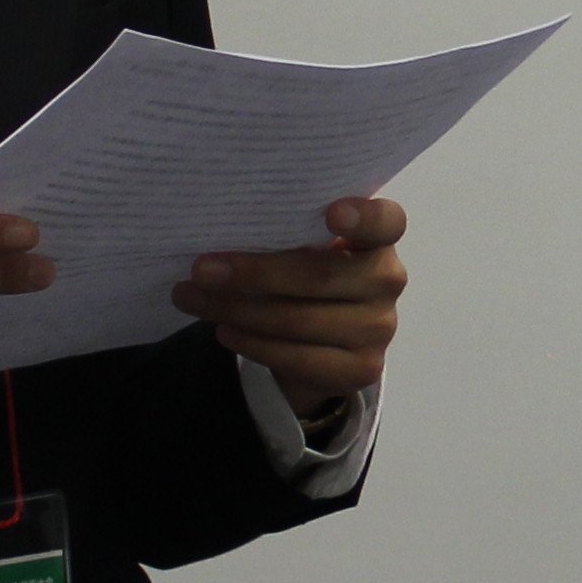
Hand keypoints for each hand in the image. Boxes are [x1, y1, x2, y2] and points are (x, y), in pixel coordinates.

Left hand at [177, 196, 406, 419]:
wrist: (327, 343)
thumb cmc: (308, 275)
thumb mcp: (306, 249)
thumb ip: (287, 237)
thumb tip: (218, 236)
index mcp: (378, 239)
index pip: (386, 221)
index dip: (363, 217)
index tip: (332, 214)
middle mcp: (387, 280)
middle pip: (321, 275)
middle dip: (255, 273)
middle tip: (202, 269)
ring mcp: (379, 328)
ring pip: (300, 319)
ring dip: (238, 310)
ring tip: (193, 298)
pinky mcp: (361, 368)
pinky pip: (298, 357)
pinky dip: (253, 343)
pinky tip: (224, 330)